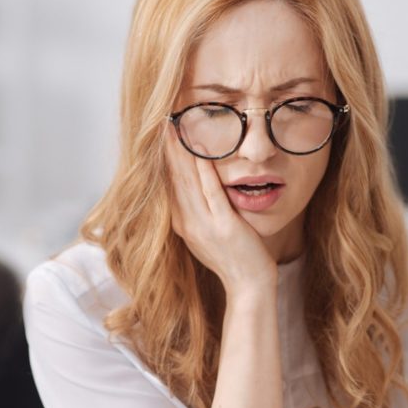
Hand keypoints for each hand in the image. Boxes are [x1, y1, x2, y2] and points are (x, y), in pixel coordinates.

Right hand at [164, 128, 275, 295]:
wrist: (248, 286)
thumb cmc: (234, 260)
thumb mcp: (208, 235)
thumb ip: (199, 214)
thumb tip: (195, 192)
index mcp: (182, 225)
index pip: (168, 186)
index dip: (162, 160)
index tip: (159, 136)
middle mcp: (188, 224)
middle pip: (173, 179)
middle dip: (167, 150)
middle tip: (161, 122)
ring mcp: (204, 225)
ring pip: (188, 182)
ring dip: (181, 153)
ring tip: (174, 127)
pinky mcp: (223, 226)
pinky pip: (211, 191)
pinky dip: (204, 169)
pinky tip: (202, 150)